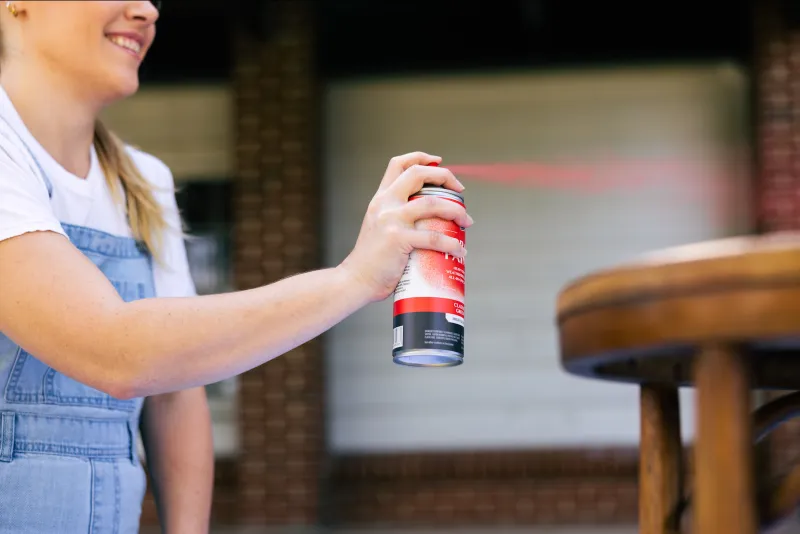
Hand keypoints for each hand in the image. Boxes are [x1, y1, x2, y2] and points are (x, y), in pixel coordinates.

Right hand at [339, 151, 473, 301]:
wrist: (356, 279)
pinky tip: (459, 249)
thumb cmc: (372, 259)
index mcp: (380, 199)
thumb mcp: (379, 227)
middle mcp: (385, 204)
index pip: (398, 164)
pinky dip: (452, 243)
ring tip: (466, 221)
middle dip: (445, 176)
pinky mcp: (398, 239)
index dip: (420, 157)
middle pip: (418, 174)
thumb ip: (396, 218)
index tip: (438, 162)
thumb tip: (428, 220)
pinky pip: (434, 237)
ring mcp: (391, 220)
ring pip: (433, 204)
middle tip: (460, 191)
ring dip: (456, 211)